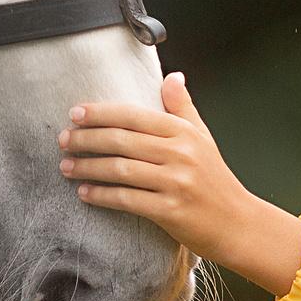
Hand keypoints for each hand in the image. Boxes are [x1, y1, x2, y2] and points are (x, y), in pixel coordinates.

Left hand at [60, 73, 300, 295]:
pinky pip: (127, 199)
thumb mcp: (203, 138)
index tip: (75, 113)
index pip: (134, 116)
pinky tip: (85, 193)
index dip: (101, 113)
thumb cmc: (215, 179)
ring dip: (88, 167)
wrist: (237, 224)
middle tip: (63, 140)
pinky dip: (102, 196)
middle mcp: (180, 154)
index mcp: (184, 133)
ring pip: (120, 170)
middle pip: (122, 141)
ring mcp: (176, 183)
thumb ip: (182, 107)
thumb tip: (172, 76)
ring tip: (66, 167)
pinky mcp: (170, 211)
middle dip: (87, 139)